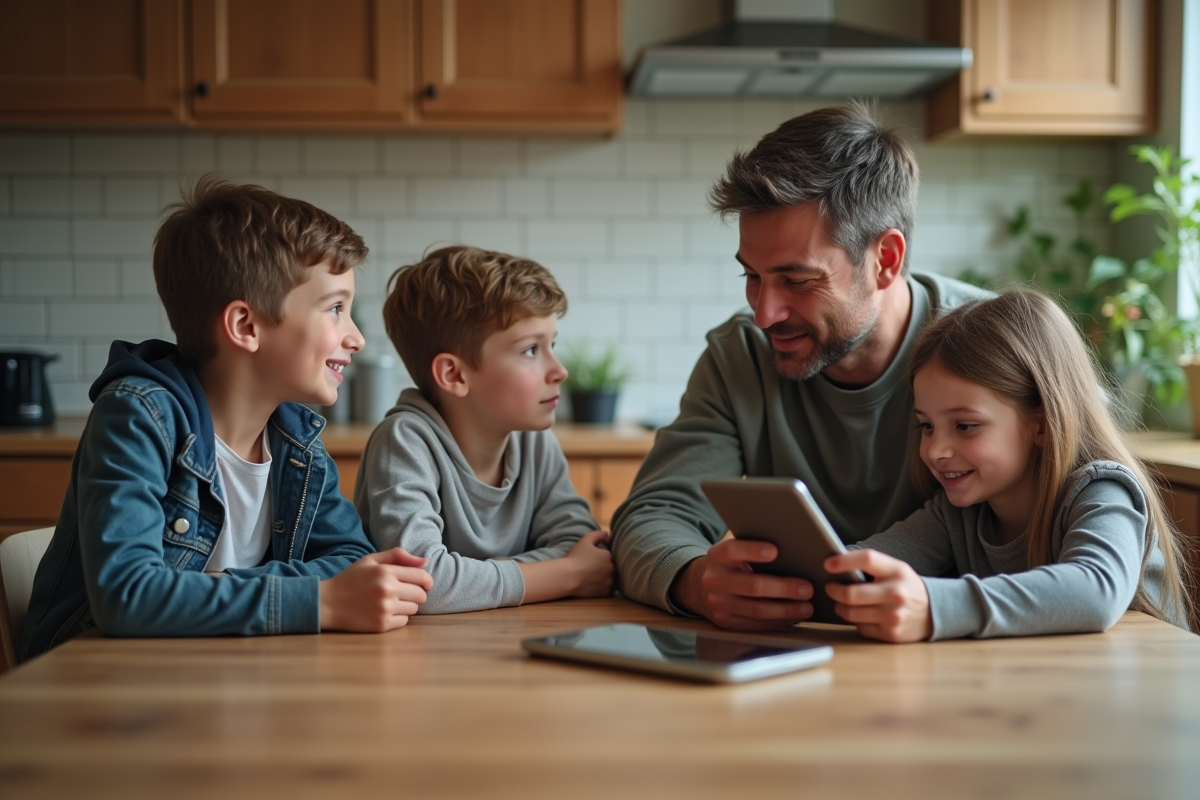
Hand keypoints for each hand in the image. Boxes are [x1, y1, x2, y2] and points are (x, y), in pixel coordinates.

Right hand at [319, 548, 432, 632]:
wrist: (328, 603)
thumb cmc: (351, 579)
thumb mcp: (371, 560)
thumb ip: (398, 556)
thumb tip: (425, 561)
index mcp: (386, 571)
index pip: (422, 577)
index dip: (426, 581)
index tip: (424, 584)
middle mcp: (387, 590)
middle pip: (421, 595)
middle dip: (416, 594)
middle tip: (403, 593)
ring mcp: (385, 609)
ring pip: (414, 609)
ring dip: (407, 606)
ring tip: (391, 602)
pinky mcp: (381, 625)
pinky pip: (404, 622)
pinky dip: (398, 617)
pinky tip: (385, 612)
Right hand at [564, 530, 613, 596]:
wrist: (568, 577)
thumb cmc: (575, 557)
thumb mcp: (585, 540)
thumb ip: (598, 534)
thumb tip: (607, 535)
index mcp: (608, 555)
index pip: (608, 555)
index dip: (600, 556)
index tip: (591, 559)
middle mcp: (612, 568)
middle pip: (610, 566)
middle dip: (603, 567)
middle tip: (590, 568)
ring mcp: (609, 581)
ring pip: (610, 578)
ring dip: (604, 577)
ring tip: (591, 576)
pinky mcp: (605, 592)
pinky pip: (606, 588)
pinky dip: (601, 586)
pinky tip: (592, 584)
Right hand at [671, 537, 812, 630]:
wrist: (701, 586)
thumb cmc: (731, 564)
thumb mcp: (733, 551)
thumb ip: (751, 548)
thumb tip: (791, 548)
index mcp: (716, 556)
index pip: (733, 550)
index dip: (753, 550)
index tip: (776, 551)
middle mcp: (714, 580)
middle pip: (753, 585)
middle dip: (783, 588)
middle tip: (807, 588)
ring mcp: (718, 604)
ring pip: (757, 609)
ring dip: (786, 610)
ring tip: (806, 607)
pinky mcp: (725, 622)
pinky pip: (756, 625)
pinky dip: (777, 622)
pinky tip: (793, 617)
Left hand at [824, 549, 931, 642]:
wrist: (934, 612)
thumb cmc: (906, 586)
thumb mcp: (895, 569)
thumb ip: (871, 566)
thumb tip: (836, 564)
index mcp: (896, 571)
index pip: (867, 559)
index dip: (843, 561)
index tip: (828, 564)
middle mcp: (896, 594)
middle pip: (851, 594)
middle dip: (833, 590)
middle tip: (830, 587)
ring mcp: (893, 616)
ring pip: (851, 613)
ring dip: (840, 607)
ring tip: (840, 602)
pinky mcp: (891, 634)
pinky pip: (860, 627)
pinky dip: (855, 621)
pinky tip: (860, 615)